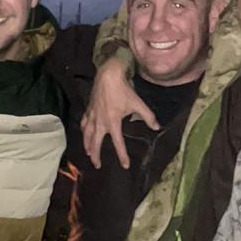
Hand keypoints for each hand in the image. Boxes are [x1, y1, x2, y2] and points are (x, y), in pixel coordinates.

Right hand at [83, 53, 157, 167]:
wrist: (108, 75)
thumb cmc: (123, 89)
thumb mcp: (138, 103)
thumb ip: (148, 117)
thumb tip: (157, 127)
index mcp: (113, 122)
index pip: (118, 143)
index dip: (122, 155)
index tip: (125, 165)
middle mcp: (100, 122)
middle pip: (95, 143)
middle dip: (96, 156)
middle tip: (97, 165)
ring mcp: (92, 116)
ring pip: (87, 135)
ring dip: (87, 146)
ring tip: (88, 153)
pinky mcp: (88, 110)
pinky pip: (83, 124)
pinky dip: (83, 132)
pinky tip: (84, 134)